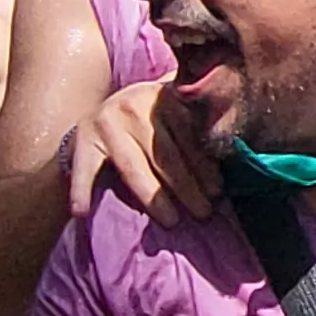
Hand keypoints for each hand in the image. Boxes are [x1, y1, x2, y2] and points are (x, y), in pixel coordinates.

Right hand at [67, 78, 220, 227]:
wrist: (101, 111)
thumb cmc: (151, 120)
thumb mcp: (176, 112)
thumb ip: (200, 123)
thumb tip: (235, 156)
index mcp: (164, 95)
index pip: (189, 135)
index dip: (205, 165)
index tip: (218, 192)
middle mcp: (135, 103)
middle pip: (165, 153)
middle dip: (187, 186)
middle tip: (203, 213)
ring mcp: (107, 121)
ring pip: (133, 166)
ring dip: (153, 196)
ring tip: (171, 221)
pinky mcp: (83, 138)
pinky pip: (85, 168)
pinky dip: (81, 189)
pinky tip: (81, 212)